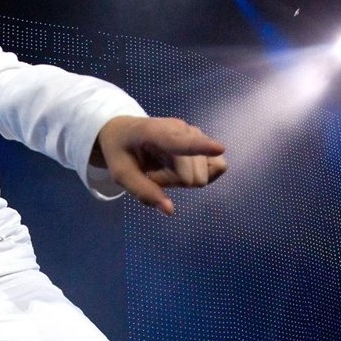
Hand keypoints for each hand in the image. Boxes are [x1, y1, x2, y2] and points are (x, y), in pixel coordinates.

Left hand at [93, 116, 226, 214]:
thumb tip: (170, 211)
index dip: (201, 146)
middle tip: (152, 172)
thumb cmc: (121, 151)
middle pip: (191, 176)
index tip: (220, 148)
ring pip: (203, 175)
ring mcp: (195, 134)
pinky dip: (199, 174)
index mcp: (155, 133)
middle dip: (173, 182)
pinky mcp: (204, 142)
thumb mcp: (120, 174)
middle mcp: (181, 129)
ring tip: (164, 168)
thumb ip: (143, 191)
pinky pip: (217, 167)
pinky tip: (181, 168)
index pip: (179, 142)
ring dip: (183, 179)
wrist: (125, 131)